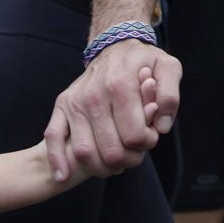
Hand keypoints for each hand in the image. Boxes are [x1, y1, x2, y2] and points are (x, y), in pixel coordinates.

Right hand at [43, 43, 179, 182]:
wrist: (116, 46)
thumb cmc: (144, 62)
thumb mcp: (168, 67)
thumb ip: (169, 96)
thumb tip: (161, 127)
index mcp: (121, 85)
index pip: (134, 136)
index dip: (146, 144)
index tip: (150, 138)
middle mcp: (94, 95)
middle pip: (110, 150)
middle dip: (127, 159)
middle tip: (135, 152)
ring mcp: (76, 101)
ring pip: (84, 151)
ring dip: (101, 167)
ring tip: (115, 163)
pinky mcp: (63, 105)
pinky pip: (53, 137)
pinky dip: (57, 160)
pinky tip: (64, 175)